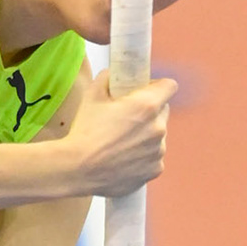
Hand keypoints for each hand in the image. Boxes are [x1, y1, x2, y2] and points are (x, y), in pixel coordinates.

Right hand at [60, 69, 176, 199]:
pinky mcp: (154, 170)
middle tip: (127, 120)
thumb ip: (107, 79)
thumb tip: (112, 75)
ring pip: (157, 137)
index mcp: (147, 105)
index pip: (169, 86)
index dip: (157, 87)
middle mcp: (158, 128)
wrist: (76, 169)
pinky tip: (123, 160)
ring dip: (145, 137)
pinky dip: (142, 158)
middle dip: (150, 113)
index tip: (145, 92)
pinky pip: (153, 158)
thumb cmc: (84, 132)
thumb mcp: (91, 96)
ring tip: (121, 144)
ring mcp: (158, 151)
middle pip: (163, 112)